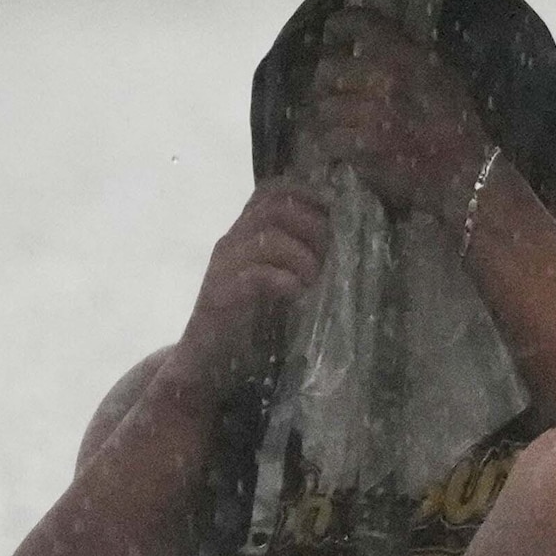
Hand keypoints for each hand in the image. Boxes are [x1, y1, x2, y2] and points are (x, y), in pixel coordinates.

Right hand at [176, 181, 334, 381]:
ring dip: (302, 255)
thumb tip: (348, 245)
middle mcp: (231, 242)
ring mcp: (223, 267)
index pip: (270, 191)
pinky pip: (256, 275)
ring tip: (315, 278)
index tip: (333, 212)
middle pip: (274, 208)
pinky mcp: (220, 295)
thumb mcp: (280, 282)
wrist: (208, 363)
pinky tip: (298, 294)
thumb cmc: (251, 324)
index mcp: (245, 234)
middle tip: (329, 255)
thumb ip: (300, 260)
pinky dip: (285, 280)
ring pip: (267, 237)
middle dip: (311, 225)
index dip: (306, 193)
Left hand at [304, 10, 494, 215]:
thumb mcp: (444, 75)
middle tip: (332, 86)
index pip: (358, 23)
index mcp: (404, 55)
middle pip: (327, 66)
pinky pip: (326, 138)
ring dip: (327, 113)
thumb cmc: (461, 124)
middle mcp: (379, 78)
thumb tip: (378, 45)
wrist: (467, 173)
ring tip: (337, 119)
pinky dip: (331, 142)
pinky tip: (342, 145)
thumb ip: (409, 56)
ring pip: (322, 105)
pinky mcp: (357, 147)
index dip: (339, 26)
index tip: (335, 35)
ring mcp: (365, 114)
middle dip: (327, 78)